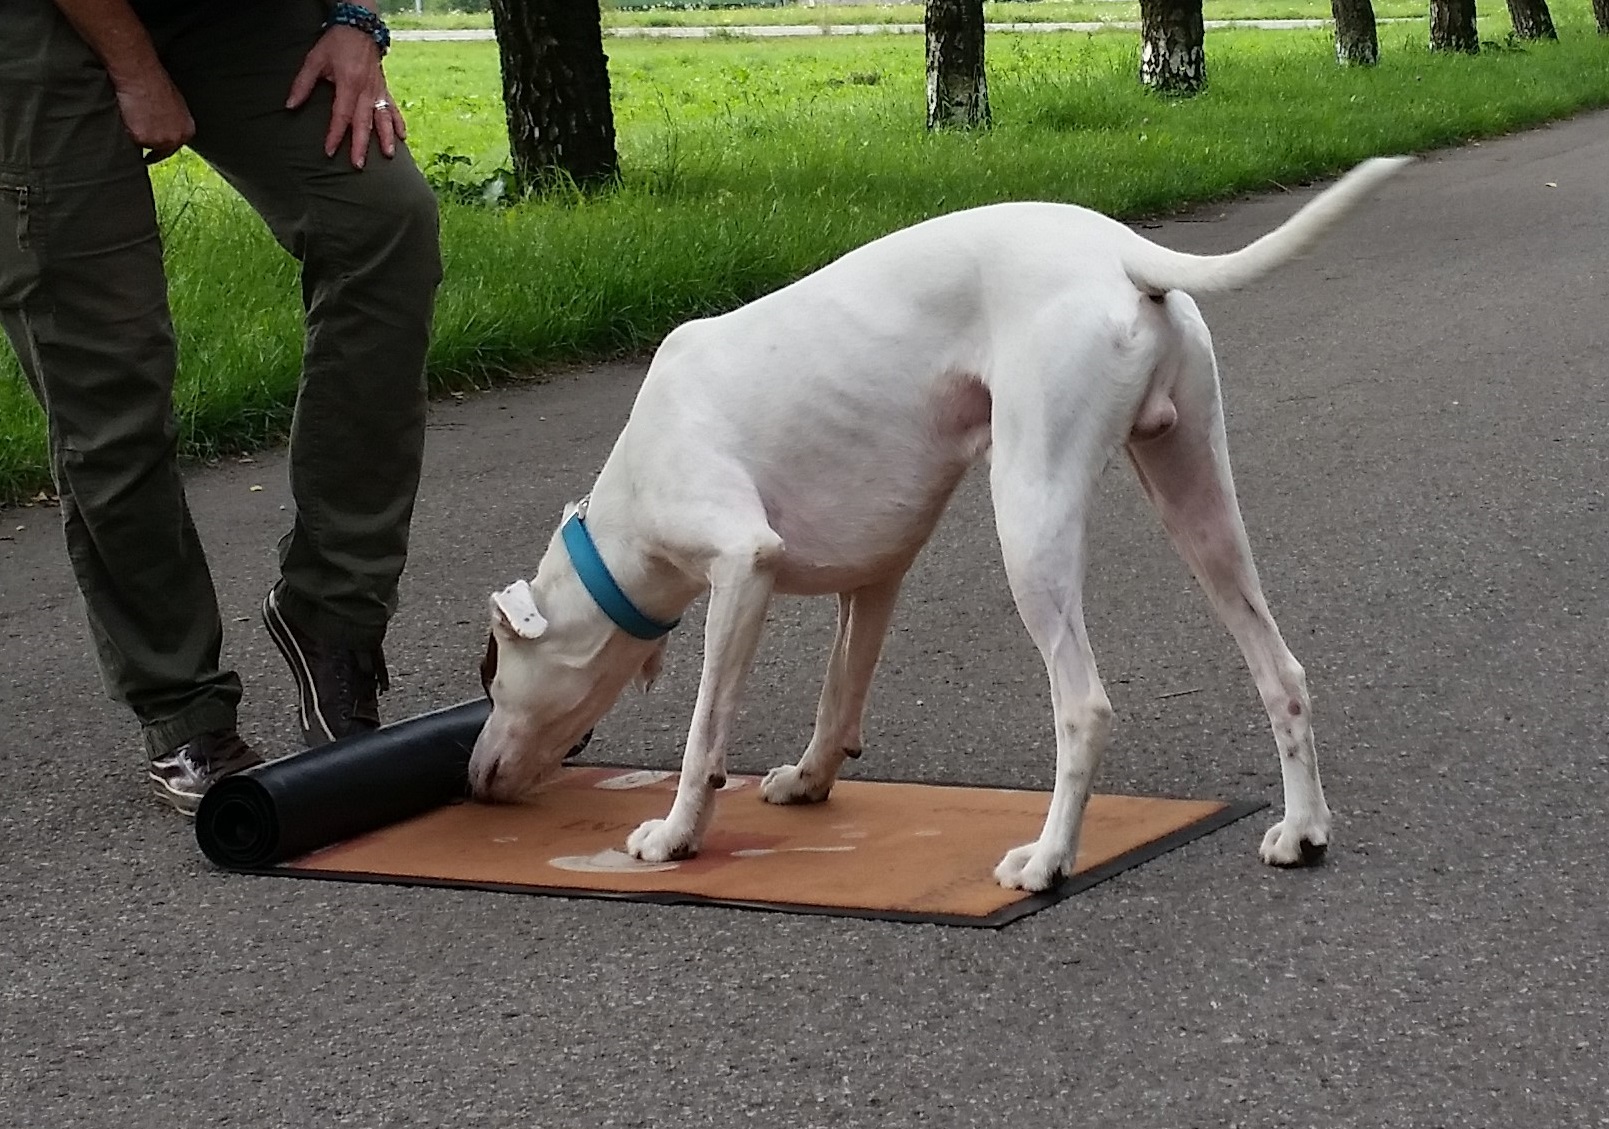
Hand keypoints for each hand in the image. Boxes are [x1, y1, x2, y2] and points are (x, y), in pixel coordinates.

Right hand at [113, 65, 194, 162]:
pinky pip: (130, 141)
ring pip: (144, 147)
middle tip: (138, 134)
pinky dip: (126, 132)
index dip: (161, 146)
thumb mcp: (175, 105)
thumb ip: (174, 122)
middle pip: (160, 151)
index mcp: (187, 131)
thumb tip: (166, 129)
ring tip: (132, 117)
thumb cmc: (155, 84)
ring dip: (137, 138)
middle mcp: (176, 139)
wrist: (141, 75)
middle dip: (150, 145)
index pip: (173, 147)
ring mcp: (159, 140)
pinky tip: (126, 117)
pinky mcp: (141, 138)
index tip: (152, 148)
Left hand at [285, 25, 405, 168]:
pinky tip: (402, 137)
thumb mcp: (315, 59)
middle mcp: (366, 91)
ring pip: (383, 118)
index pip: (341, 115)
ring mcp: (377, 91)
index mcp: (349, 84)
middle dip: (360, 145)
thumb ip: (303, 84)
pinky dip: (398, 123)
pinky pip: (392, 109)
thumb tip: (290, 105)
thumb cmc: (336, 43)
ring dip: (386, 138)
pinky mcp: (383, 89)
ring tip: (389, 155)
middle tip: (358, 165)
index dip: (334, 134)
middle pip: (363, 123)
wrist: (359, 28)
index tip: (328, 151)